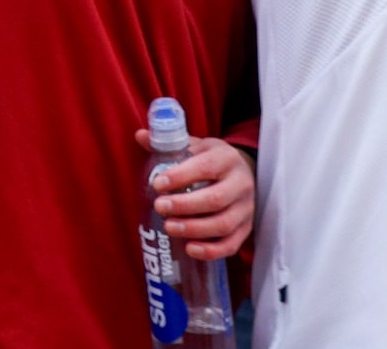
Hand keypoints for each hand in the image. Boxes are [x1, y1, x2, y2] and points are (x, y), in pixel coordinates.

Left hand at [140, 131, 254, 261]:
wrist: (242, 171)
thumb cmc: (211, 159)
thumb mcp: (194, 146)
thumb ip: (168, 143)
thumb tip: (140, 135)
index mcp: (226, 158)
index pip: (206, 167)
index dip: (180, 176)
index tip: (157, 184)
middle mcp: (241, 184)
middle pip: (215, 199)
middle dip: (184, 205)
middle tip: (159, 207)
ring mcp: (246, 208)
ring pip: (224, 224)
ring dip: (194, 229)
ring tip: (169, 227)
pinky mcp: (246, 229)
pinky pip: (231, 244)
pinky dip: (211, 251)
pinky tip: (189, 249)